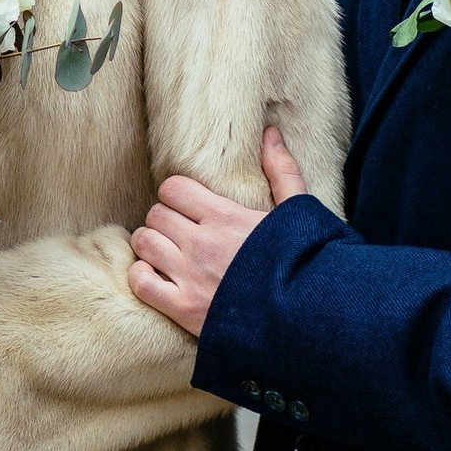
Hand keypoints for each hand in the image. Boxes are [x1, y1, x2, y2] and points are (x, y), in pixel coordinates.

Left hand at [128, 125, 307, 336]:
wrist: (309, 318)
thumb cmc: (304, 264)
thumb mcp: (298, 212)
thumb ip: (281, 171)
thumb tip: (270, 132)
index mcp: (225, 217)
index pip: (173, 188)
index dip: (178, 194)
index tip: (189, 206)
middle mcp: (202, 244)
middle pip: (156, 214)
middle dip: (165, 219)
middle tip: (180, 231)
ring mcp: (190, 277)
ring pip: (144, 243)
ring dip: (152, 245)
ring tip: (168, 252)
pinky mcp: (183, 309)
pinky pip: (140, 283)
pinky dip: (143, 277)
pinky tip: (158, 277)